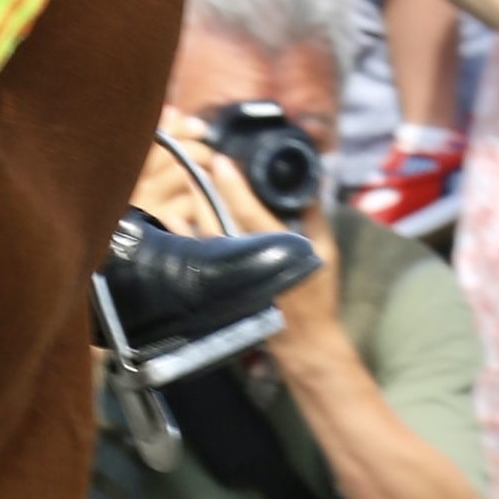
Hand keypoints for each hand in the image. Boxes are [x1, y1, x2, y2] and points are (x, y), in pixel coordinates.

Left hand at [138, 117, 339, 353]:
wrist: (305, 341)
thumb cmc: (318, 294)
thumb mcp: (325, 251)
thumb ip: (314, 214)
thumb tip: (310, 178)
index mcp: (279, 248)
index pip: (249, 212)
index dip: (233, 185)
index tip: (220, 159)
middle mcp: (249, 258)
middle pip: (218, 217)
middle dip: (204, 187)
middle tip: (195, 157)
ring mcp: (231, 273)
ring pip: (205, 232)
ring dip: (194, 204)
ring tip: (187, 175)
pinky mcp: (220, 283)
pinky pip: (197, 253)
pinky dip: (183, 232)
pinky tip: (173, 213)